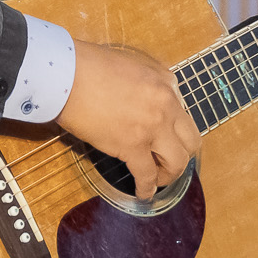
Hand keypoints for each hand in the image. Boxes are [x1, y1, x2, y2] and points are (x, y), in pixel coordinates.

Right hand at [58, 40, 200, 198]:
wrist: (67, 74)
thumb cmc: (88, 64)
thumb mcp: (131, 63)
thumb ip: (148, 79)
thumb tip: (146, 95)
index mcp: (165, 84)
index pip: (183, 114)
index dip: (174, 131)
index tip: (164, 138)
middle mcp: (165, 107)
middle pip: (190, 141)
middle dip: (181, 154)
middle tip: (167, 161)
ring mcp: (151, 128)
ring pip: (177, 162)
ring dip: (169, 173)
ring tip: (156, 178)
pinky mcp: (132, 147)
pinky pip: (147, 175)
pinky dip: (147, 188)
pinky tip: (143, 194)